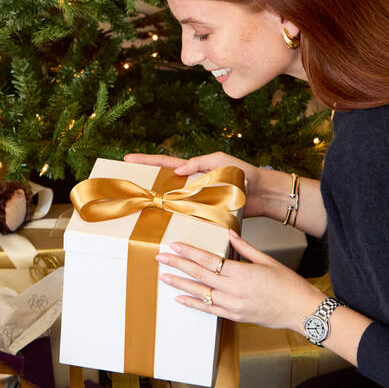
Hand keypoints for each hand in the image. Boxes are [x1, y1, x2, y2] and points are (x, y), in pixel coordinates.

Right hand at [124, 152, 279, 219]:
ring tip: (137, 209)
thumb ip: (201, 163)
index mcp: (193, 170)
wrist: (262, 195)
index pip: (165, 164)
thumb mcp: (222, 161)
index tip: (127, 160)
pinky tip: (162, 227)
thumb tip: (179, 170)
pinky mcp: (203, 215)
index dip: (146, 161)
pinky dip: (173, 222)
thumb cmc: (245, 174)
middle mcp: (190, 186)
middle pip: (161, 185)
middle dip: (144, 185)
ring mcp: (195, 201)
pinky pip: (184, 219)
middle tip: (125, 187)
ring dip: (155, 207)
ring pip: (170, 204)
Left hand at [156, 229, 325, 331]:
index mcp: (242, 273)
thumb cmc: (289, 285)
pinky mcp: (235, 316)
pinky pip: (209, 310)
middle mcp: (233, 290)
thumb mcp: (267, 261)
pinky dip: (193, 303)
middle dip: (178, 265)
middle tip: (160, 257)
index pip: (209, 260)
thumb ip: (244, 248)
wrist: (301, 311)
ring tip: (164, 277)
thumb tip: (228, 232)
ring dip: (180, 284)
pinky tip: (180, 298)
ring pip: (200, 293)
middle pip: (199, 274)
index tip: (174, 246)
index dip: (189, 253)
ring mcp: (233, 305)